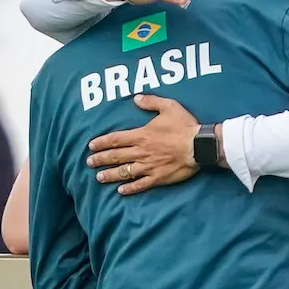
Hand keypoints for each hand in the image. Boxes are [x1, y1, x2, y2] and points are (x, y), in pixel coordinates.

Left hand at [87, 96, 201, 192]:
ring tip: (99, 178)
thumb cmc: (185, 126)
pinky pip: (141, 185)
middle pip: (116, 156)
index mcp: (142, 135)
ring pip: (125, 172)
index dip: (102, 143)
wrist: (199, 146)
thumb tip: (137, 98)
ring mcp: (149, 166)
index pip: (116, 139)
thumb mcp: (169, 106)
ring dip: (110, 175)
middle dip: (101, 159)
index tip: (91, 146)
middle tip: (89, 163)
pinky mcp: (158, 178)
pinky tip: (121, 191)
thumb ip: (151, 102)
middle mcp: (141, 152)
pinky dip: (130, 188)